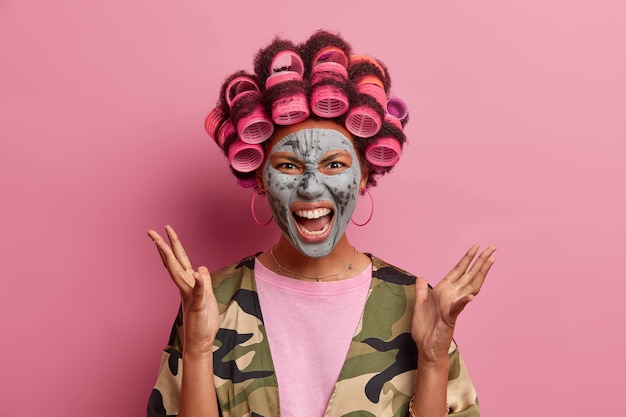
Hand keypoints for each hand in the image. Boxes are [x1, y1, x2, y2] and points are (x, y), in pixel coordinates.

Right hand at [148, 225, 219, 353]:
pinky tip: (196, 272)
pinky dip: (197, 283)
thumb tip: (201, 268)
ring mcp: (190, 296)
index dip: (173, 245)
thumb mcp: (207, 297)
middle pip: (173, 262)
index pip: (179, 260)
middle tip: (151, 231)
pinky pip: (198, 293)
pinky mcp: (197, 307)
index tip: (166, 230)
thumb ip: (203, 282)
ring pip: (178, 273)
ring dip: (170, 258)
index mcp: (188, 283)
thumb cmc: (203, 322)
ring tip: (161, 243)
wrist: (201, 343)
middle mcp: (185, 287)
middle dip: (163, 246)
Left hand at [411, 244, 495, 365]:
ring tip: (490, 261)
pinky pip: (457, 308)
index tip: (477, 246)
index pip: (459, 270)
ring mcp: (453, 306)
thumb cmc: (425, 328)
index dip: (467, 258)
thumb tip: (420, 277)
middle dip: (481, 261)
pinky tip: (470, 296)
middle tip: (493, 247)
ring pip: (470, 287)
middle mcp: (452, 296)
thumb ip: (421, 290)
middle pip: (470, 275)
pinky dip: (463, 302)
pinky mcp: (450, 318)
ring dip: (479, 274)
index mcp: (445, 291)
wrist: (426, 347)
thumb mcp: (419, 304)